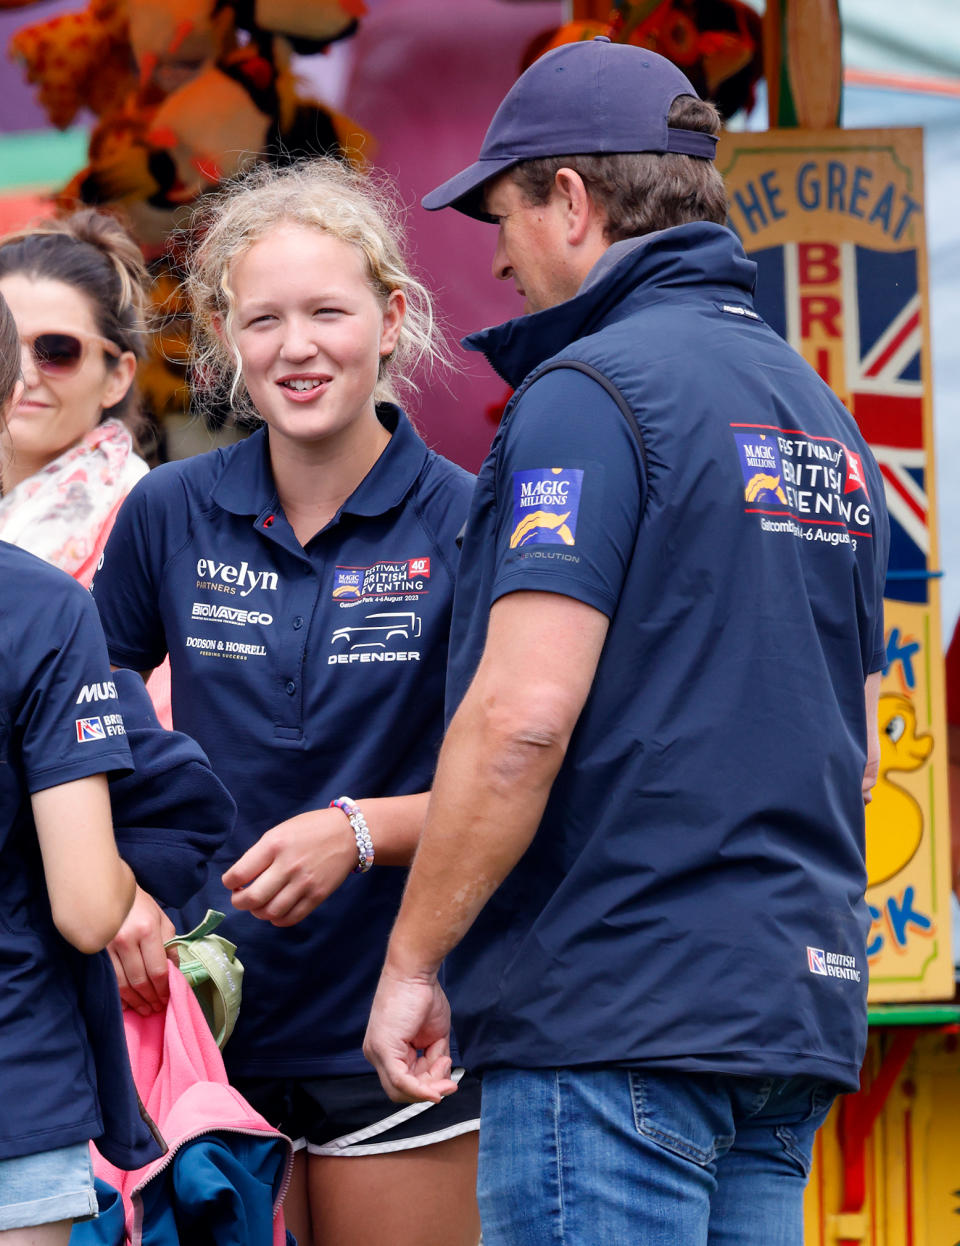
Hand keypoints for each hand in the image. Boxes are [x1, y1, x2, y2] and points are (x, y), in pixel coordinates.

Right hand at [107, 886, 177, 1014]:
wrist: (108, 890)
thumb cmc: (140, 905)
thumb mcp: (162, 920)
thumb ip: (170, 946)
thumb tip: (174, 972)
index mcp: (147, 930)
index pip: (158, 969)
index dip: (164, 988)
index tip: (169, 997)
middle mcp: (126, 939)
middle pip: (140, 981)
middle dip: (151, 998)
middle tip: (157, 1008)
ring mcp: (108, 947)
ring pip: (123, 985)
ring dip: (136, 1002)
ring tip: (145, 1009)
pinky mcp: (95, 952)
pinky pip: (109, 980)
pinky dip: (119, 996)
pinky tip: (127, 1003)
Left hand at [222, 808, 356, 925]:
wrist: (350, 833)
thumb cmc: (310, 829)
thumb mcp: (280, 831)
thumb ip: (260, 854)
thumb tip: (241, 879)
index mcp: (275, 845)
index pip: (238, 874)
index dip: (229, 883)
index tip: (233, 882)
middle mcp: (288, 865)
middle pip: (252, 898)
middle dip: (239, 902)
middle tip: (241, 897)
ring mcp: (304, 883)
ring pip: (270, 912)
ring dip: (258, 912)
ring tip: (260, 904)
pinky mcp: (317, 896)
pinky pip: (290, 918)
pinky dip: (277, 919)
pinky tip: (276, 911)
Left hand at [363, 965, 458, 1103]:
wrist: (414, 972)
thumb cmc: (422, 994)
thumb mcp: (434, 1035)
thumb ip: (435, 1058)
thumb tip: (442, 1077)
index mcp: (387, 1050)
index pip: (404, 1082)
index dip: (428, 1086)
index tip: (448, 1079)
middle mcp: (376, 1054)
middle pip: (402, 1090)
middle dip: (429, 1089)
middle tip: (449, 1082)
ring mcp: (377, 1052)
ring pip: (402, 1088)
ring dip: (430, 1085)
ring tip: (445, 1065)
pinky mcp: (383, 1049)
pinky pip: (400, 1080)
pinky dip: (421, 1089)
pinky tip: (436, 1089)